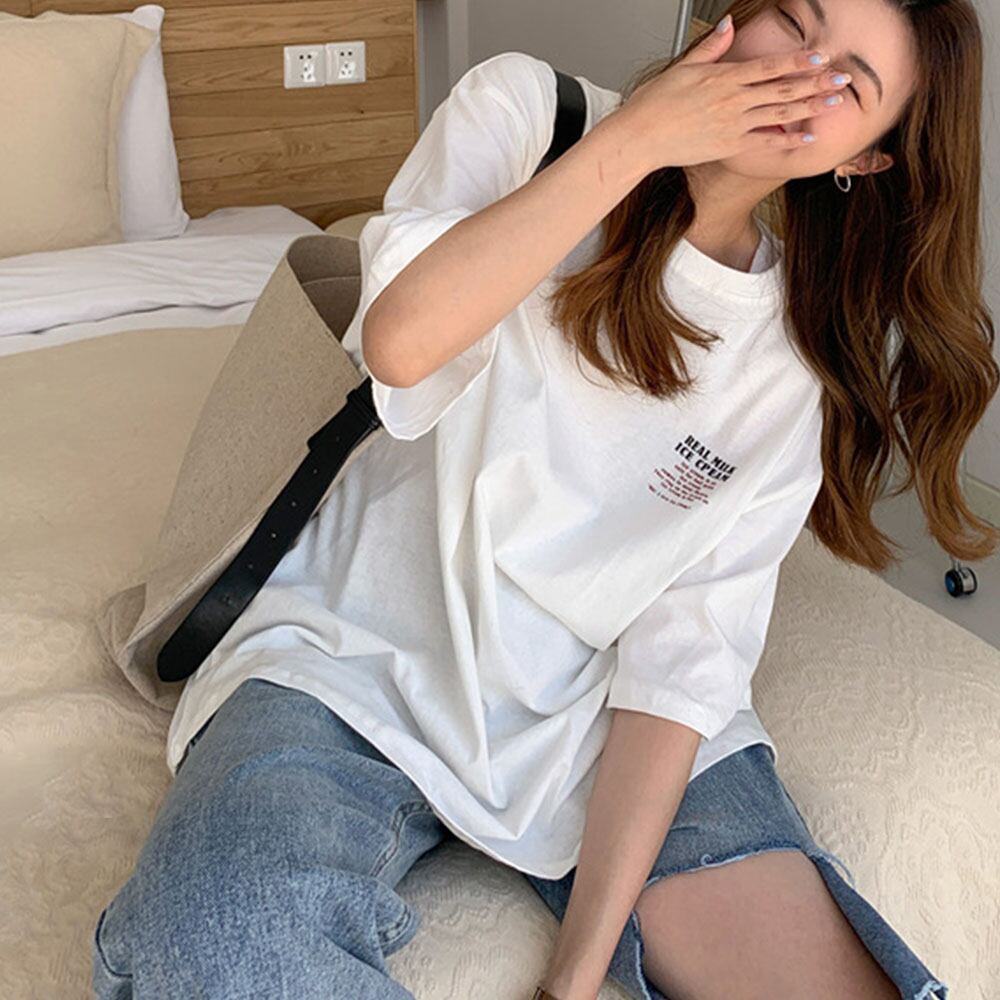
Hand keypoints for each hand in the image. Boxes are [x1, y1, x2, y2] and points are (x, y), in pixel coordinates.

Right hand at [611, 16, 851, 169]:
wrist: (641, 137)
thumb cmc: (655, 104)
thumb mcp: (683, 67)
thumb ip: (712, 46)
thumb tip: (729, 24)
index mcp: (724, 77)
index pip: (769, 65)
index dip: (798, 60)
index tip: (820, 56)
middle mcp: (733, 100)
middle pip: (783, 88)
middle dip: (816, 82)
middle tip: (842, 78)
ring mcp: (733, 124)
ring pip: (780, 114)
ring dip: (810, 107)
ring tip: (834, 102)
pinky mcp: (728, 146)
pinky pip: (765, 143)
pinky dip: (787, 140)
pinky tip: (807, 137)